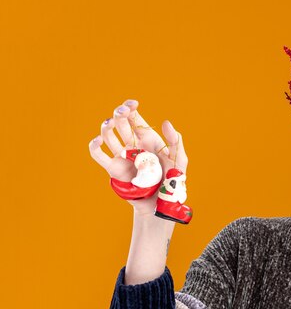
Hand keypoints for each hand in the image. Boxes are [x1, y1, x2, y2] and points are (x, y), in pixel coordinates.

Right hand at [88, 99, 188, 216]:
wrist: (160, 204)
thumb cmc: (172, 182)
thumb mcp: (179, 161)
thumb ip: (175, 141)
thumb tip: (165, 122)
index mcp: (147, 138)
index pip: (134, 117)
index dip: (130, 107)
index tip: (132, 105)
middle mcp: (132, 144)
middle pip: (119, 122)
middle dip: (119, 113)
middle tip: (122, 113)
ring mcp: (121, 155)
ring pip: (108, 134)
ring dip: (106, 126)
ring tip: (111, 124)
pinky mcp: (113, 169)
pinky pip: (98, 155)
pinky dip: (94, 146)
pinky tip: (99, 141)